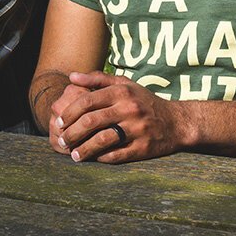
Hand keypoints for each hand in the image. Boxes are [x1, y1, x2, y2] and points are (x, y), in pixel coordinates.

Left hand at [49, 71, 189, 162]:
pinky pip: (116, 155)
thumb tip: (71, 76)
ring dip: (83, 150)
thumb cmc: (144, 102)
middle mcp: (128, 109)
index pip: (87, 101)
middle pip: (91, 121)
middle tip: (62, 140)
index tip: (59, 122)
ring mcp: (136, 129)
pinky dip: (101, 158)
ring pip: (102, 140)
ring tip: (73, 155)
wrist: (176, 122)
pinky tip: (91, 159)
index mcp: (122, 92)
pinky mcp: (142, 148)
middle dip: (72, 133)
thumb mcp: (125, 84)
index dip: (69, 113)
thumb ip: (97, 79)